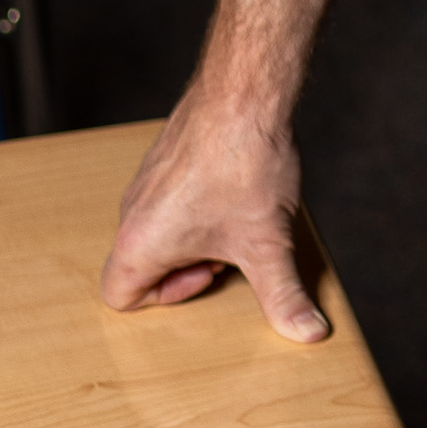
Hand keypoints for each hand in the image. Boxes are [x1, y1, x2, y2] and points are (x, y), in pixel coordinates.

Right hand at [99, 85, 327, 343]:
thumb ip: (282, 296)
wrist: (244, 94)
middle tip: (231, 248)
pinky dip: (200, 207)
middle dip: (190, 266)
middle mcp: (130, 213)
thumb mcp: (267, 244)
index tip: (209, 273)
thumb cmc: (244, 167)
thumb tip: (307, 334)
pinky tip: (240, 190)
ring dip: (197, 237)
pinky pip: (171, 200)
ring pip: (159, 230)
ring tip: (240, 218)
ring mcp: (145, 182)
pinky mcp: (164, 159)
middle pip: (143, 265)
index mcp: (138, 243)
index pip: (119, 297)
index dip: (166, 299)